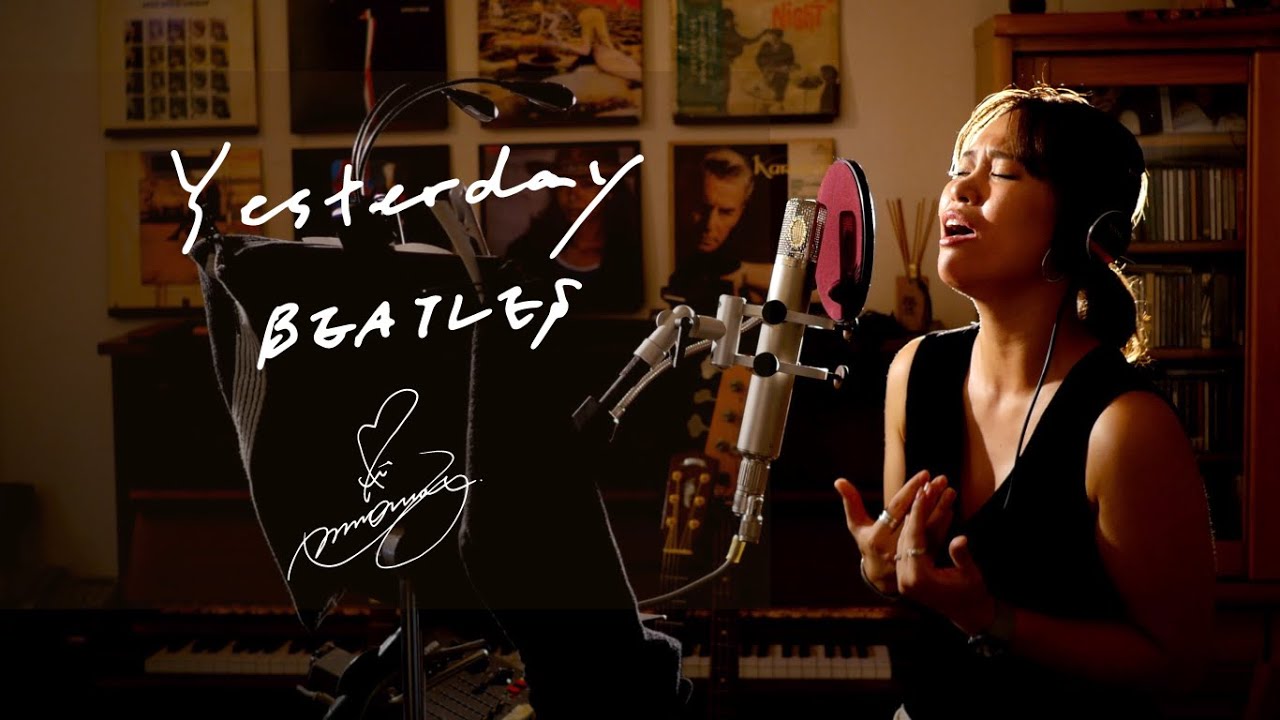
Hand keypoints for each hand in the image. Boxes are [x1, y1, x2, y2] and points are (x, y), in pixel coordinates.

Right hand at [835, 470, 955, 594]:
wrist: (882, 578)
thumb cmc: (868, 544)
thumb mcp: (856, 526)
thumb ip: (851, 503)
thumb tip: (839, 480)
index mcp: (878, 538)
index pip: (897, 509)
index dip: (910, 491)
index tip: (924, 474)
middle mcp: (894, 548)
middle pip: (915, 518)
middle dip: (929, 497)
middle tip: (941, 479)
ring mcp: (910, 556)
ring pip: (928, 529)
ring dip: (940, 509)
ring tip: (950, 490)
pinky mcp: (924, 561)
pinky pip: (936, 540)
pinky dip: (944, 523)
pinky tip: (950, 508)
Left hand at [895, 480, 994, 635]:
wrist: (970, 614)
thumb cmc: (973, 594)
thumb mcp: (971, 575)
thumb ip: (962, 557)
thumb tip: (960, 539)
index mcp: (919, 579)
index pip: (915, 538)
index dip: (919, 513)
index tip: (923, 492)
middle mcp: (905, 579)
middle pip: (906, 537)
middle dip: (915, 511)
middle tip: (923, 487)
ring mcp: (903, 579)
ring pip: (903, 541)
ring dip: (913, 518)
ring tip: (921, 495)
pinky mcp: (906, 577)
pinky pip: (906, 548)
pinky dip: (912, 531)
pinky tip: (917, 513)